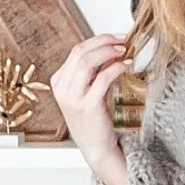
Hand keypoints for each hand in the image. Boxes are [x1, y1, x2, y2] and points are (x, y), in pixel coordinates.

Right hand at [49, 33, 129, 170]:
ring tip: (124, 51)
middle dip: (104, 42)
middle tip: (123, 40)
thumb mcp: (87, 89)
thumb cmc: (94, 117)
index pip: (76, 50)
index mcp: (59, 81)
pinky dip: (116, 68)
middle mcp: (62, 88)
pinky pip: (102, 78)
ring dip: (109, 52)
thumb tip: (112, 46)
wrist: (96, 146)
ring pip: (87, 62)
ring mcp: (73, 98)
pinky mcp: (88, 106)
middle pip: (80, 52)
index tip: (116, 37)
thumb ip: (93, 69)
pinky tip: (126, 65)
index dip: (98, 40)